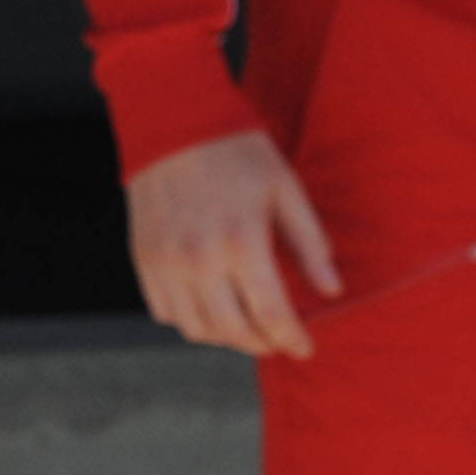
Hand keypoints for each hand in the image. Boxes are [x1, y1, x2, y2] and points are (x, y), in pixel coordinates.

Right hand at [126, 129, 341, 358]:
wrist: (174, 126)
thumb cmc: (237, 155)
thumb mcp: (287, 190)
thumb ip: (310, 244)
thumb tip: (332, 290)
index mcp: (242, 242)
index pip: (271, 313)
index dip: (292, 339)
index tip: (305, 348)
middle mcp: (199, 260)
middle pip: (232, 331)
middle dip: (262, 344)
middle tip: (279, 341)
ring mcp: (165, 264)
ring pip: (197, 329)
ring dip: (227, 338)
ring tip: (249, 328)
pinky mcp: (144, 261)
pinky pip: (166, 312)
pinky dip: (192, 321)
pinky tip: (213, 309)